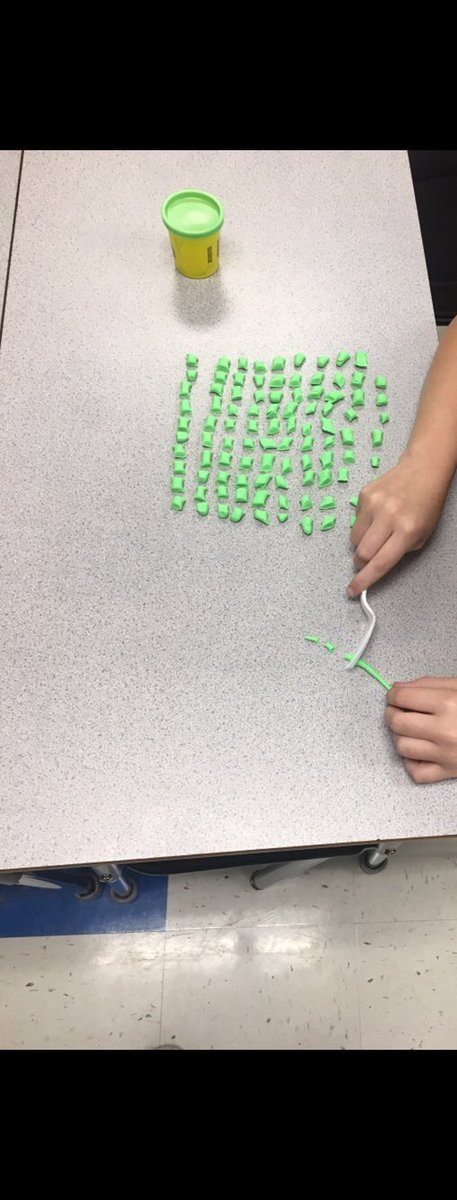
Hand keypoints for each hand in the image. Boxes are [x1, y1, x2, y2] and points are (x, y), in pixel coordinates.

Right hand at [347, 455, 446, 597]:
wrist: (422, 471)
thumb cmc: (426, 506)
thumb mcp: (422, 535)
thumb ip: (399, 552)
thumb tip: (375, 564)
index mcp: (407, 531)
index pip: (380, 563)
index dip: (365, 580)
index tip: (353, 591)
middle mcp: (389, 517)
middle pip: (362, 553)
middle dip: (361, 563)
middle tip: (366, 561)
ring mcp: (374, 504)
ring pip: (354, 539)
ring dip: (361, 544)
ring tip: (377, 533)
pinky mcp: (364, 495)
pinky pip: (355, 521)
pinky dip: (363, 525)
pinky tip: (377, 515)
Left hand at [386, 677, 456, 782]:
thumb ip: (428, 684)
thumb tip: (399, 688)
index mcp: (447, 703)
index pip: (402, 698)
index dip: (393, 695)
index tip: (395, 696)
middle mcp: (443, 730)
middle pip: (397, 723)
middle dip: (392, 714)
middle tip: (399, 711)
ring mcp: (445, 754)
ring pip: (402, 747)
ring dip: (401, 736)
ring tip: (411, 729)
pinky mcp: (448, 772)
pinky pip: (416, 772)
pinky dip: (411, 762)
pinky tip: (419, 750)